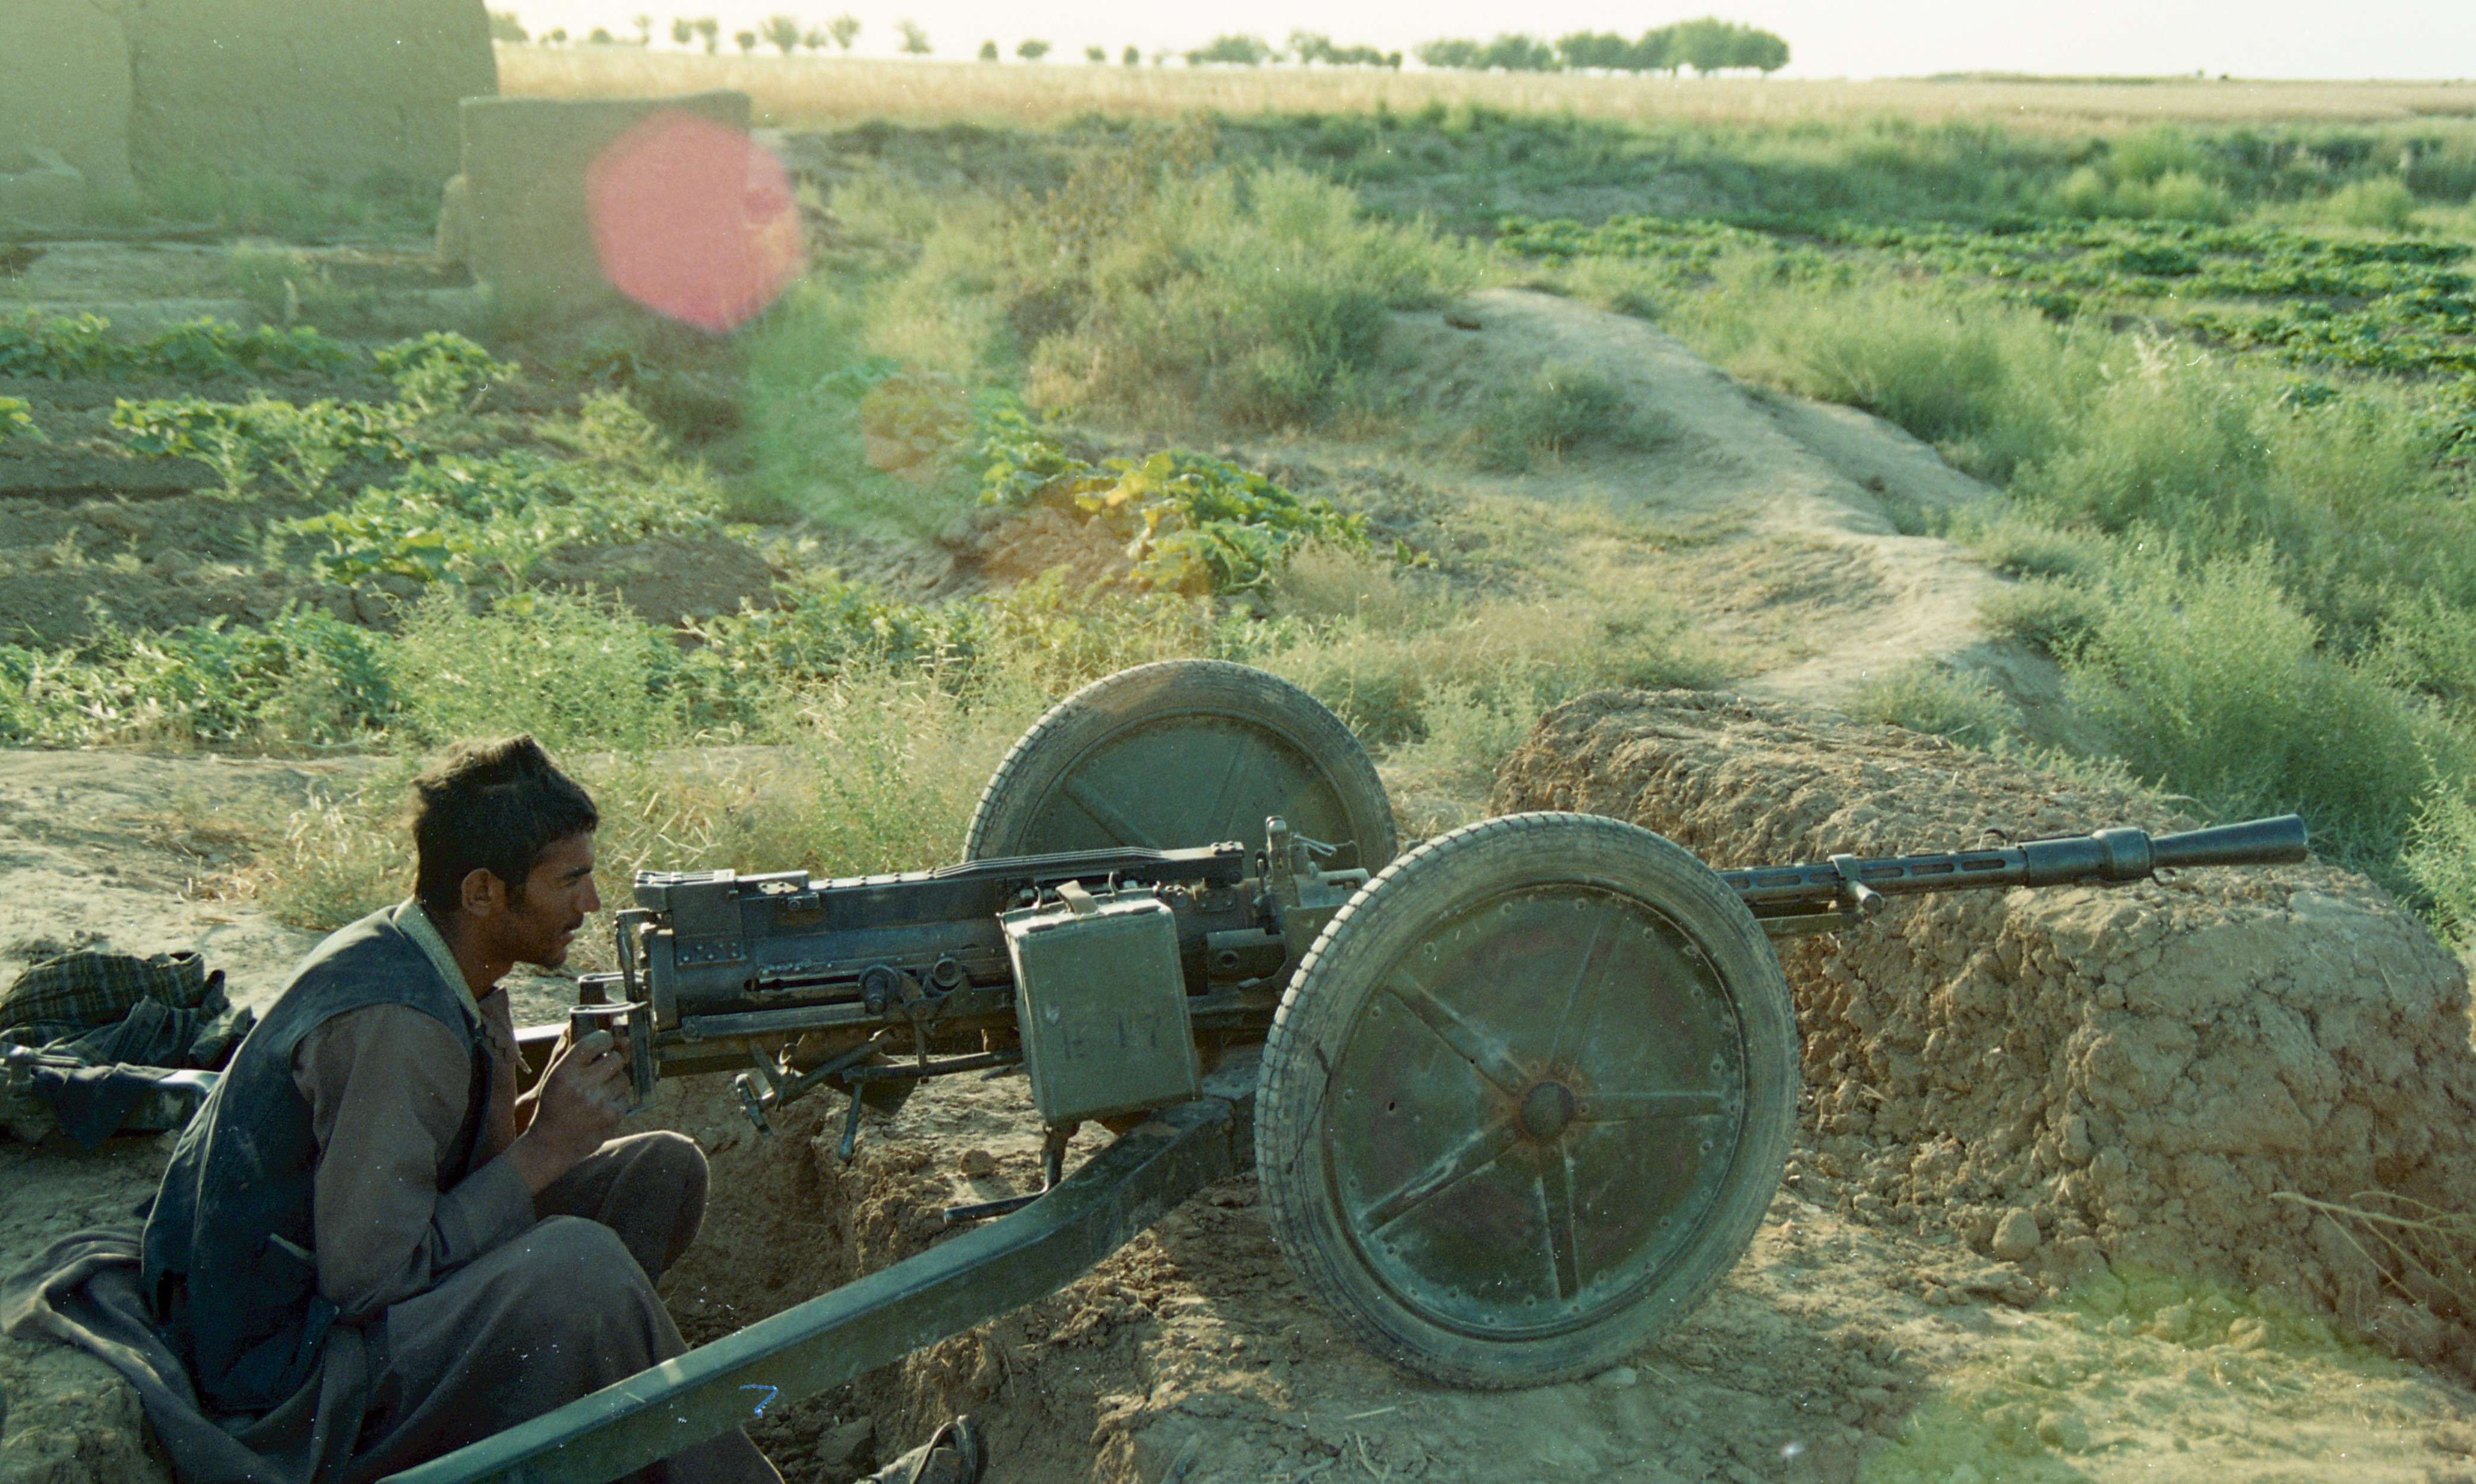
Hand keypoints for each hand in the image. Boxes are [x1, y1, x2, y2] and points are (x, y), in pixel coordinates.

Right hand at [503, 1029, 629, 1193]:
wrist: (550, 1144)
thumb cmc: (553, 1106)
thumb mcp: (554, 1077)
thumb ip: (574, 1055)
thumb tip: (597, 1031)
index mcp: (565, 1072)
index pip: (594, 1042)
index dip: (604, 1039)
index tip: (605, 1043)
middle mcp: (582, 1086)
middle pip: (615, 1059)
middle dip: (613, 1062)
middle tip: (605, 1069)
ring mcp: (599, 1103)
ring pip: (624, 1079)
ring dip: (616, 1082)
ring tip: (600, 1092)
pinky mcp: (611, 1117)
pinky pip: (625, 1099)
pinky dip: (617, 1101)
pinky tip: (602, 1108)